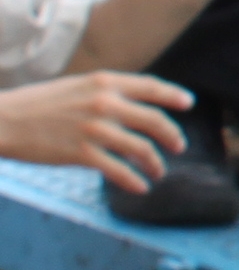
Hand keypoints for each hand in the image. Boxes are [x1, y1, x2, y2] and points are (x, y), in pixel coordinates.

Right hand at [0, 72, 188, 184]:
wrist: (2, 121)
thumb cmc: (36, 104)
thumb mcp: (75, 86)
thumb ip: (104, 91)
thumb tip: (132, 104)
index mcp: (104, 82)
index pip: (152, 87)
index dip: (174, 96)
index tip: (189, 104)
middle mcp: (105, 103)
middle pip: (155, 120)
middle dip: (172, 135)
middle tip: (179, 146)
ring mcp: (95, 130)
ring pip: (142, 149)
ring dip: (156, 162)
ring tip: (159, 170)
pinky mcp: (82, 154)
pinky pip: (119, 171)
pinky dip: (134, 181)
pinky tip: (141, 187)